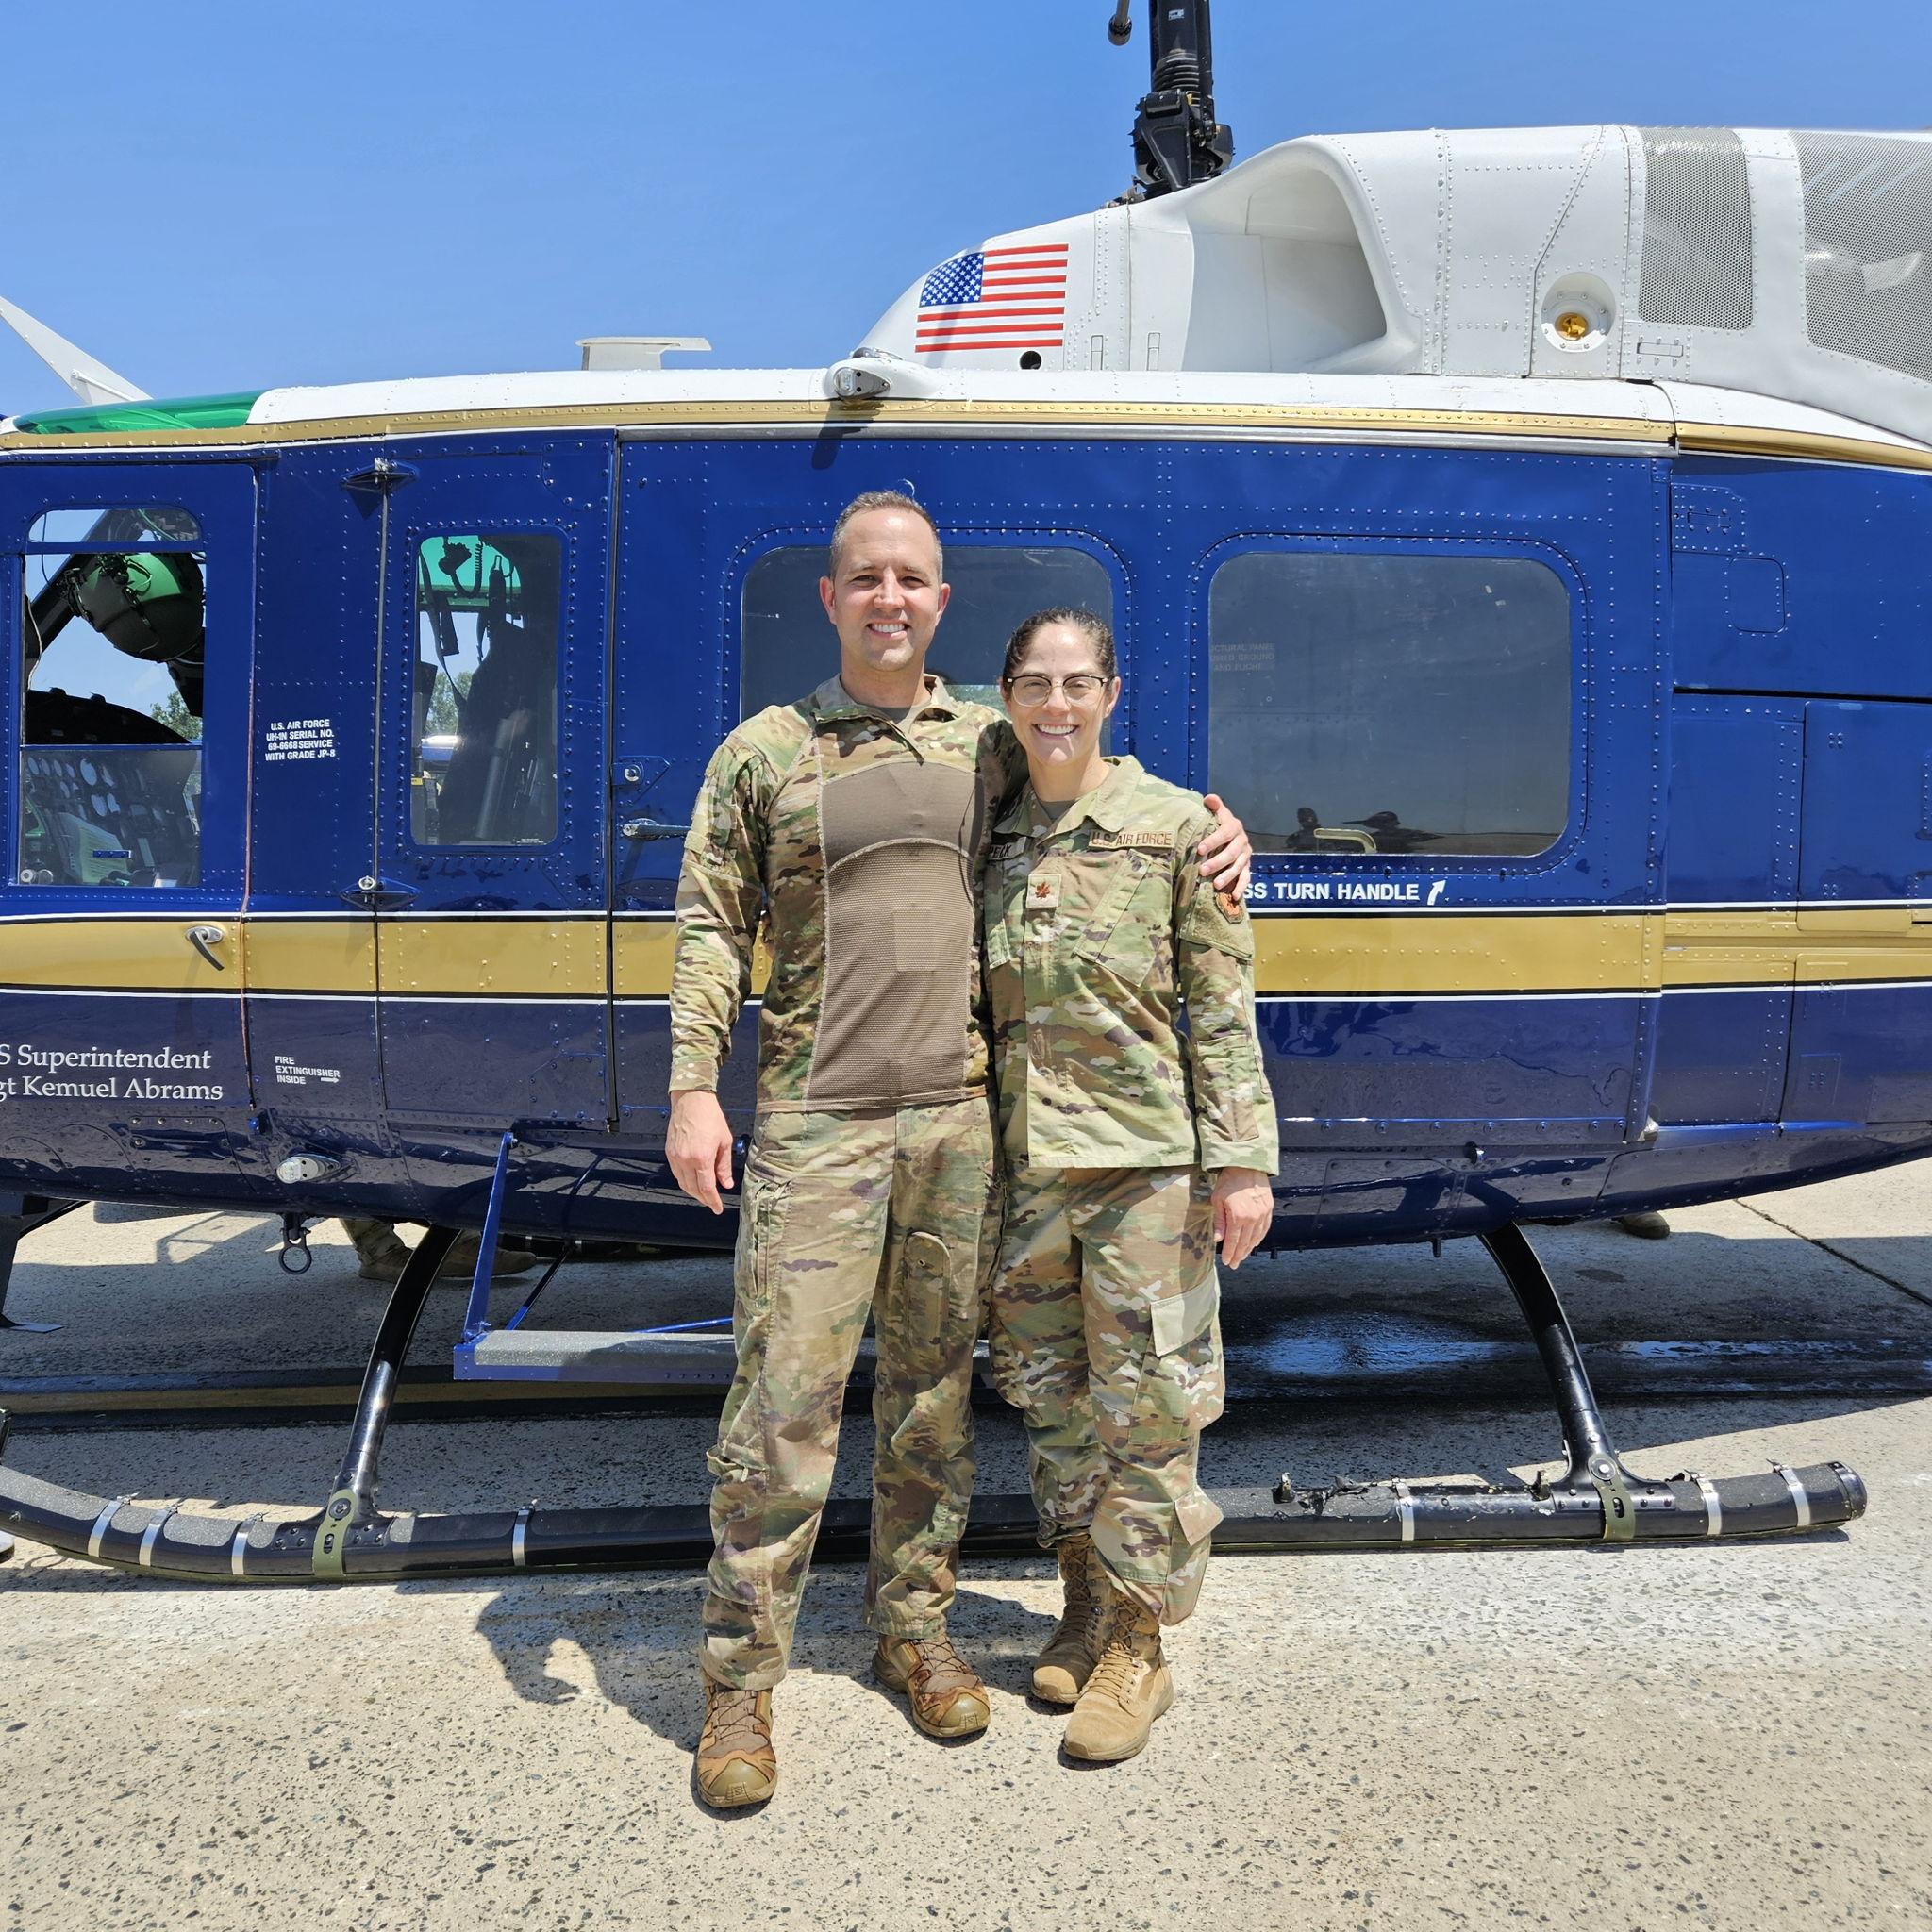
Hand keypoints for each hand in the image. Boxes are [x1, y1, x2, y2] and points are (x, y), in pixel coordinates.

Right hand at [667, 1089, 734, 1213]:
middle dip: (703, 1199)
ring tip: (704, 1194)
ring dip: (693, 1192)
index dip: (713, 1201)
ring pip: (683, 1183)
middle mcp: (685, 1159)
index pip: (706, 1188)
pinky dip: (684, 1181)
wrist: (691, 1100)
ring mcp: (675, 1156)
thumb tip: (726, 1183)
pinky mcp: (669, 1152)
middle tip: (712, 1202)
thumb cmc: (709, 1116)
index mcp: (701, 1157)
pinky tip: (693, 1180)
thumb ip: (724, 1166)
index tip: (718, 1208)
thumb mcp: (724, 1141)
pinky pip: (676, 1173)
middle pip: (693, 1189)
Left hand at [1199, 793, 1251, 901]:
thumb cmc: (1217, 824)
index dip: (1213, 841)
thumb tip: (1209, 798)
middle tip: (1202, 870)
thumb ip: (1214, 806)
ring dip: (1227, 876)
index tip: (1199, 850)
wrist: (1231, 833)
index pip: (1225, 833)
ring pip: (1238, 867)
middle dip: (1217, 862)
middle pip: (1232, 853)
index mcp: (1234, 826)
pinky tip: (1233, 897)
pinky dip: (1241, 887)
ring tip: (1215, 884)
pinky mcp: (1247, 866)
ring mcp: (1246, 855)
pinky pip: (1246, 878)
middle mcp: (1242, 841)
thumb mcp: (1216, 813)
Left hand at [1211, 1167, 1271, 1269]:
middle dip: (1239, 1255)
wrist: (1247, 1165)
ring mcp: (1262, 1214)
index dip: (1229, 1253)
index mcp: (1238, 1216)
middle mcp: (1252, 1218)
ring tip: (1242, 1256)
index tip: (1227, 1262)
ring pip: (1256, 1238)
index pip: (1234, 1241)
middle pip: (1245, 1243)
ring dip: (1249, 1249)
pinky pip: (1264, 1229)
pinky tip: (1254, 1243)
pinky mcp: (1268, 1209)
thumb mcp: (1217, 1200)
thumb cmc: (1229, 1181)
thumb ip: (1219, 1221)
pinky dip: (1259, 1238)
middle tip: (1234, 1264)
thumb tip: (1218, 1239)